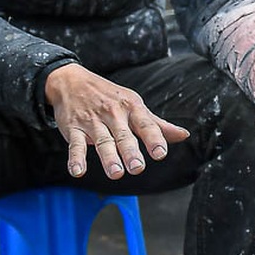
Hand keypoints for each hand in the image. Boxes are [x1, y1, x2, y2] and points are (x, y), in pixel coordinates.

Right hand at [44, 63, 190, 179]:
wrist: (71, 81)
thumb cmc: (109, 97)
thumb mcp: (134, 106)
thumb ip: (157, 125)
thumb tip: (184, 135)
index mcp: (132, 108)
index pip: (145, 125)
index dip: (154, 139)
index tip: (160, 153)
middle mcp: (113, 114)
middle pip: (124, 135)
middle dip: (130, 151)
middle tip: (138, 168)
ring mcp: (92, 121)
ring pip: (102, 141)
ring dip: (108, 157)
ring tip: (116, 173)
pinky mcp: (74, 128)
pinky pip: (75, 144)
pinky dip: (75, 158)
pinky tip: (78, 171)